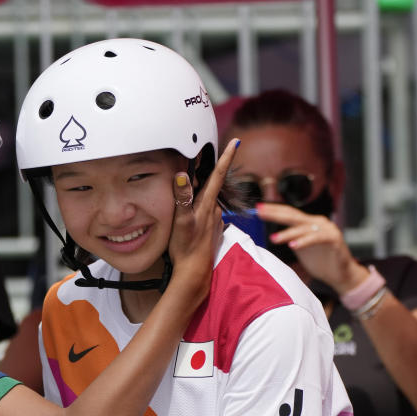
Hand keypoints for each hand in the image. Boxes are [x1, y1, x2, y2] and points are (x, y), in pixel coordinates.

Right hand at [167, 138, 240, 299]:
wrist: (194, 273)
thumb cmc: (186, 248)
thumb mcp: (181, 221)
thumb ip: (182, 197)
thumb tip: (181, 175)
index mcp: (207, 204)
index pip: (218, 175)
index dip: (226, 157)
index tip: (235, 142)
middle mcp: (214, 210)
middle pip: (210, 185)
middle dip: (204, 176)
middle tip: (194, 168)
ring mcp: (214, 221)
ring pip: (207, 200)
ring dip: (199, 195)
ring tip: (186, 198)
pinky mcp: (212, 230)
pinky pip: (206, 213)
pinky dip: (198, 210)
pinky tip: (189, 217)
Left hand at [257, 202, 368, 293]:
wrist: (340, 275)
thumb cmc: (320, 262)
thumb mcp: (300, 248)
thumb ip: (289, 239)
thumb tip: (270, 236)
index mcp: (308, 223)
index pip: (289, 213)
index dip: (274, 210)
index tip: (258, 209)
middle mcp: (317, 222)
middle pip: (293, 216)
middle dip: (276, 213)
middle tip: (261, 212)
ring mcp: (327, 229)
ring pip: (303, 228)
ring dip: (287, 233)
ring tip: (274, 238)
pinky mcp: (334, 239)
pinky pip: (317, 238)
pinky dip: (305, 241)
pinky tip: (293, 245)